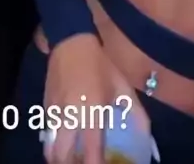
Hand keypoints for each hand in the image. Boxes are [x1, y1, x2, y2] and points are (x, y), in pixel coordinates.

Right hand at [43, 34, 148, 163]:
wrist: (70, 42)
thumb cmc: (100, 64)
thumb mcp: (123, 87)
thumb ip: (137, 115)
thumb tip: (148, 140)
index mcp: (92, 112)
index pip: (91, 152)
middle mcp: (70, 117)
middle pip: (63, 157)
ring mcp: (55, 113)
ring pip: (51, 150)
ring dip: (61, 160)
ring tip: (73, 160)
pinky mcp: (46, 108)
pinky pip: (47, 136)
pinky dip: (54, 147)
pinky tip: (64, 147)